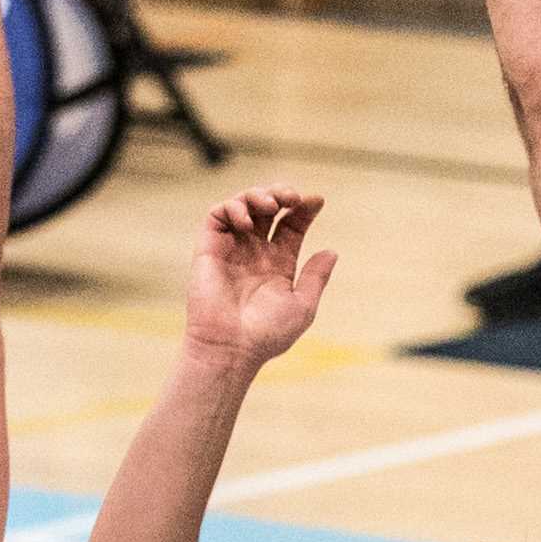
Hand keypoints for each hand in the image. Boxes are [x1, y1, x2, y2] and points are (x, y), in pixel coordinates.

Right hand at [186, 187, 335, 366]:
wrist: (231, 347)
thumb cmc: (267, 333)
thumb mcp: (302, 305)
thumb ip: (316, 277)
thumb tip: (332, 251)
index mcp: (278, 264)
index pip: (291, 225)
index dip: (304, 209)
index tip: (317, 200)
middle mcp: (254, 253)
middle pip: (267, 209)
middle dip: (280, 194)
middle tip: (292, 197)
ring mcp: (231, 249)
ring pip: (242, 205)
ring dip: (257, 195)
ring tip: (272, 205)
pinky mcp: (208, 249)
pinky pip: (216, 216)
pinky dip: (232, 208)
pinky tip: (248, 222)